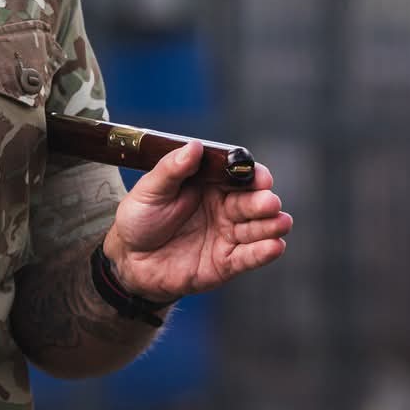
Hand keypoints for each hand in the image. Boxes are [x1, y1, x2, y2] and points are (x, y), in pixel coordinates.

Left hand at [102, 142, 291, 301]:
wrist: (129, 260)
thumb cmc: (140, 219)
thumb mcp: (150, 190)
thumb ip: (172, 169)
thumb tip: (194, 146)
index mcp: (211, 185)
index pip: (240, 176)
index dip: (254, 176)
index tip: (261, 178)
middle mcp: (225, 209)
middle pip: (253, 202)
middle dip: (264, 202)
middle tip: (269, 202)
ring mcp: (228, 236)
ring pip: (257, 229)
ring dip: (271, 225)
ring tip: (280, 222)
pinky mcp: (226, 263)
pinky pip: (248, 257)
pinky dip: (263, 252)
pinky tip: (275, 246)